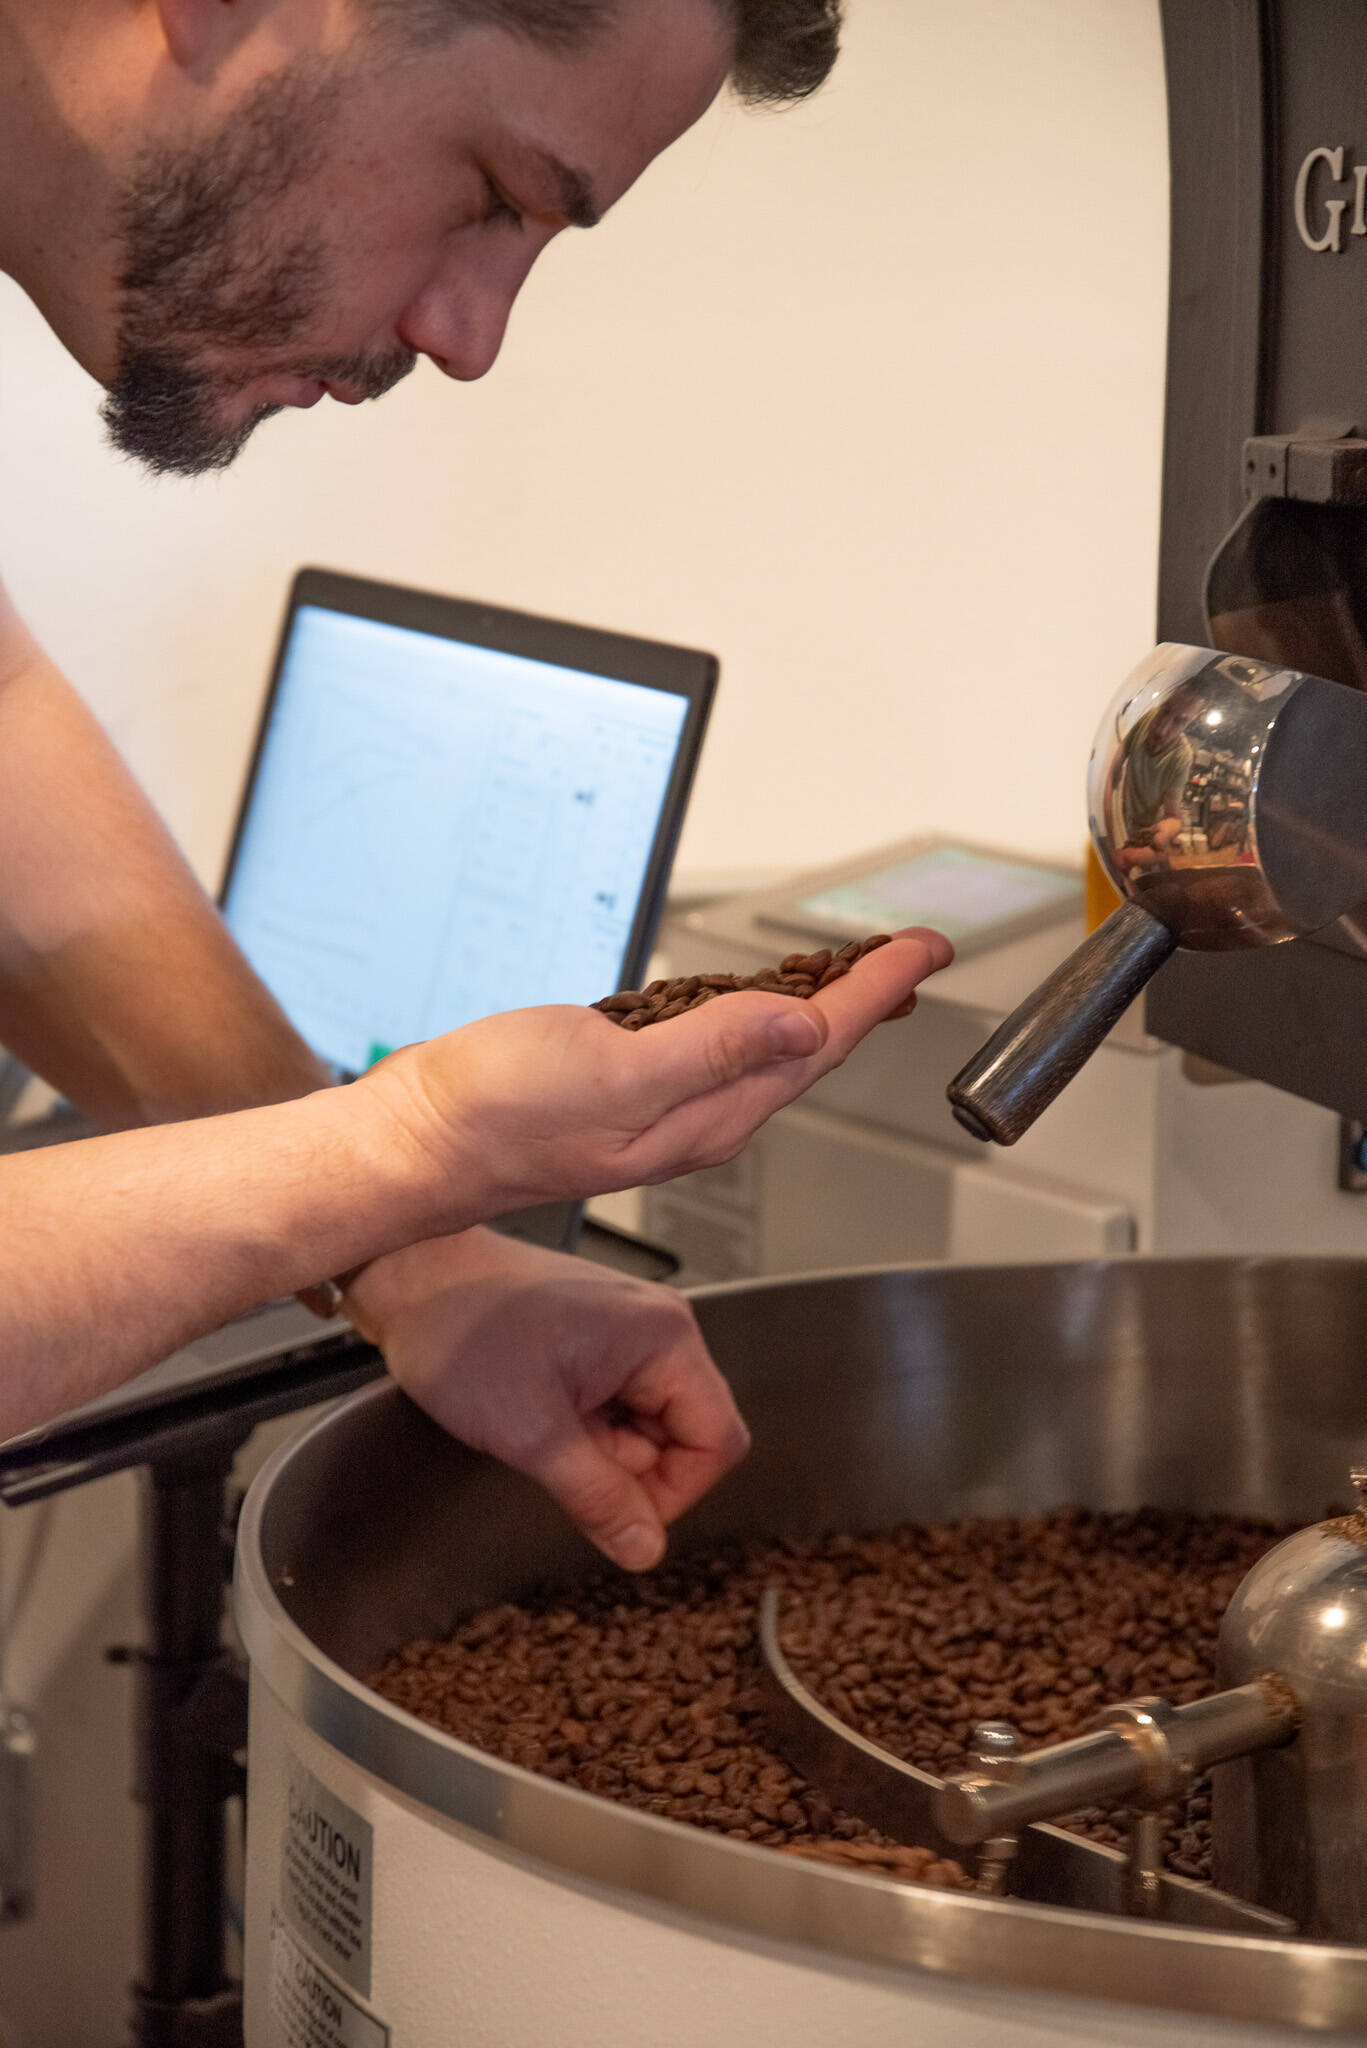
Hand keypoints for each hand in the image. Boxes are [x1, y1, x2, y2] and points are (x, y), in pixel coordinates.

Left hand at [345, 1228, 747, 1571]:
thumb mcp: (532, 1435)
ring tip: (541, 1424)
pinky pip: (620, 1402)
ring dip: (601, 1447)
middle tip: (560, 1455)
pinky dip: (585, 1424)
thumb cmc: (464, 1333)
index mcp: (665, 1338)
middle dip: (627, 1466)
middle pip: (685, 1433)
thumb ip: (598, 1498)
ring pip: (648, 1423)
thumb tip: (646, 1551)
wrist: (412, 1276)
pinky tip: (539, 1408)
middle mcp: (661, 1325)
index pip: (717, 1441)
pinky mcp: (602, 1335)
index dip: (673, 1492)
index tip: (613, 1510)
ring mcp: (631, 1328)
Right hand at [359, 925, 950, 1223]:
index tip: (923, 946)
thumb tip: (804, 1026)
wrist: (419, 1142)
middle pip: (807, 1050)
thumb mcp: (613, 1075)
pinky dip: (753, 1015)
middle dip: (865, 998)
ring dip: (816, 1008)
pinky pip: (717, 1048)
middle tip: (907, 952)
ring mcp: (663, 1104)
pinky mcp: (626, 1087)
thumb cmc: (499, 1115)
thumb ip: (714, 1052)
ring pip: (766, 1050)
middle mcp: (698, 1116)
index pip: (819, 1044)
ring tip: (855, 972)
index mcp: (708, 1114)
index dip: (877, 989)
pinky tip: (754, 1003)